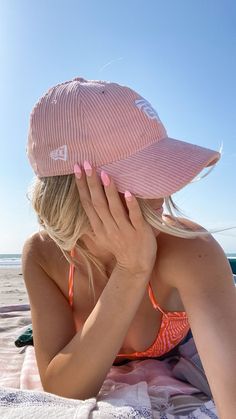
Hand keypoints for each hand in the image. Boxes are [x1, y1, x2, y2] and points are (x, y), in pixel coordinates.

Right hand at [74, 161, 157, 275]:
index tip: (77, 169)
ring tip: (104, 174)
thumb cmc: (120, 247)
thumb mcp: (104, 233)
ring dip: (110, 191)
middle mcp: (109, 228)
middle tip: (86, 163)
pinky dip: (132, 206)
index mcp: (99, 227)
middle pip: (97, 203)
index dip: (81, 186)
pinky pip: (135, 218)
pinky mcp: (140, 233)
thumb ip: (98, 217)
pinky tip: (129, 193)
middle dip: (91, 183)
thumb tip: (91, 197)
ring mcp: (124, 231)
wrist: (135, 268)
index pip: (87, 203)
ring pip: (114, 209)